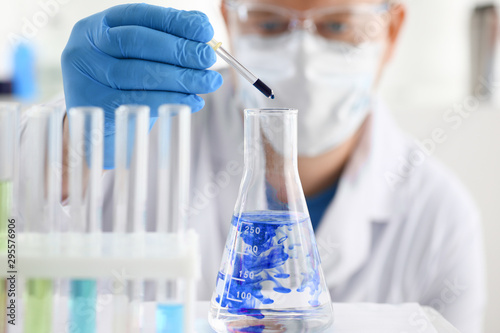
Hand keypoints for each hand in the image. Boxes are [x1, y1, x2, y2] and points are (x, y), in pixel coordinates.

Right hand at [61, 3, 222, 167]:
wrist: (99, 124)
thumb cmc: (124, 84)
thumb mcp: (140, 56)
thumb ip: (167, 38)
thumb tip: (202, 27)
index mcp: (99, 25)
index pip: (140, 15)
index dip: (175, 22)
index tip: (205, 31)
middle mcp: (87, 46)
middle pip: (138, 42)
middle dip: (179, 50)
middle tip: (208, 59)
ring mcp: (86, 75)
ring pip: (139, 73)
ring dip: (180, 78)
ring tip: (208, 82)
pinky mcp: (95, 104)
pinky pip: (137, 100)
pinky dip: (169, 100)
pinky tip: (192, 101)